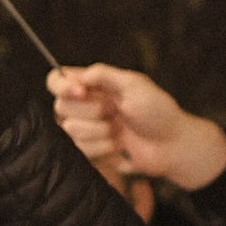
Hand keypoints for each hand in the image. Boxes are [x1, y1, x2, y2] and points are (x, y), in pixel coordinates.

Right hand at [49, 62, 225, 193]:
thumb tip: (79, 76)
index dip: (62, 86)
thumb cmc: (157, 111)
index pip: (55, 80)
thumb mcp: (134, 84)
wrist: (170, 145)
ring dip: (100, 131)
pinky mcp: (89, 151)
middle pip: (60, 106)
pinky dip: (102, 147)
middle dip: (93, 111)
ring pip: (69, 129)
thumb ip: (104, 74)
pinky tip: (118, 145)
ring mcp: (85, 129)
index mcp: (92, 84)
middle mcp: (83, 105)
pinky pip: (79, 148)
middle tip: (116, 111)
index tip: (82, 91)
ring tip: (120, 130)